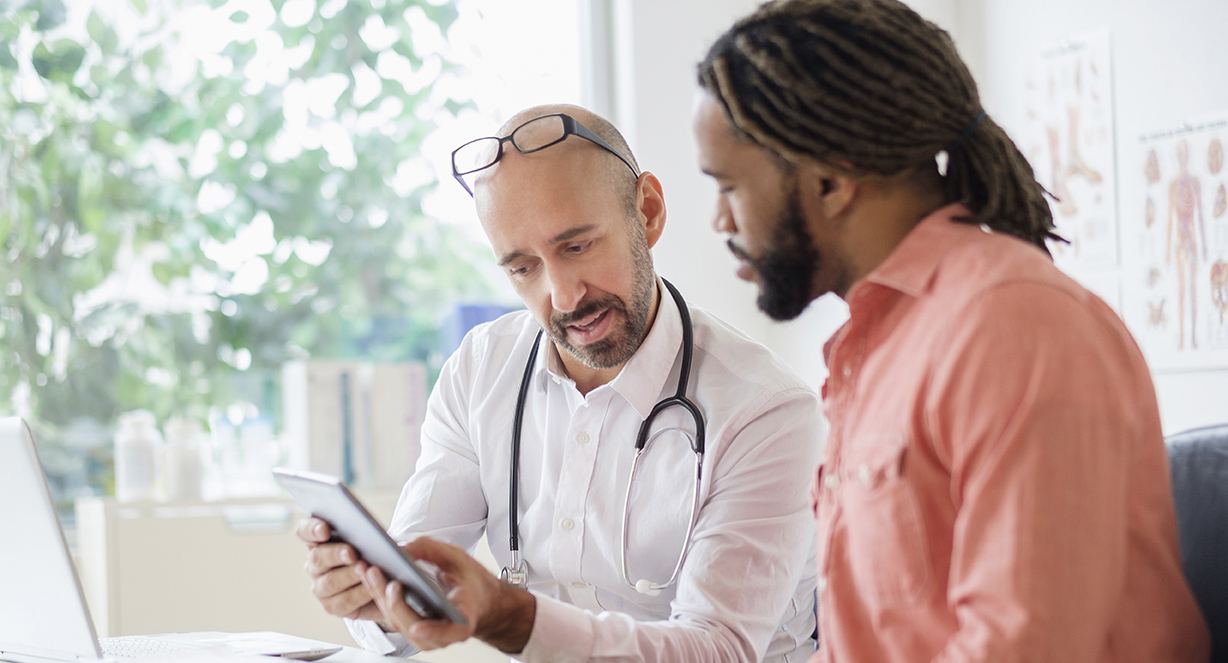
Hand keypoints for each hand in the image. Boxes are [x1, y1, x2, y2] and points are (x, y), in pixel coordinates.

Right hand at [295, 517, 385, 623]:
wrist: (385, 578)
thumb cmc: (376, 551)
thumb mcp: (373, 537)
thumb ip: (370, 532)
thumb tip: (385, 538)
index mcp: (318, 540)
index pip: (305, 531)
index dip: (312, 529)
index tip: (325, 529)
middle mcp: (315, 563)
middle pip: (317, 557)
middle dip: (335, 554)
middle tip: (352, 552)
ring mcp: (321, 586)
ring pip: (329, 582)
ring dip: (348, 576)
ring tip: (365, 570)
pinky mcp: (333, 606)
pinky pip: (343, 601)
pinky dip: (359, 594)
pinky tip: (372, 589)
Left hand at [356, 536, 535, 653]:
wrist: (478, 600)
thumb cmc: (470, 581)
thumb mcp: (459, 558)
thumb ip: (432, 551)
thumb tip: (401, 549)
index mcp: (463, 619)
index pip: (449, 630)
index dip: (432, 630)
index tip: (417, 625)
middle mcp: (443, 634)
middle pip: (413, 626)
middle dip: (393, 601)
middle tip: (379, 576)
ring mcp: (426, 635)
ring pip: (398, 623)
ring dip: (380, 598)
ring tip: (368, 572)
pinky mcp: (412, 629)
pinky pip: (393, 618)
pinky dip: (380, 598)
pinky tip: (369, 578)